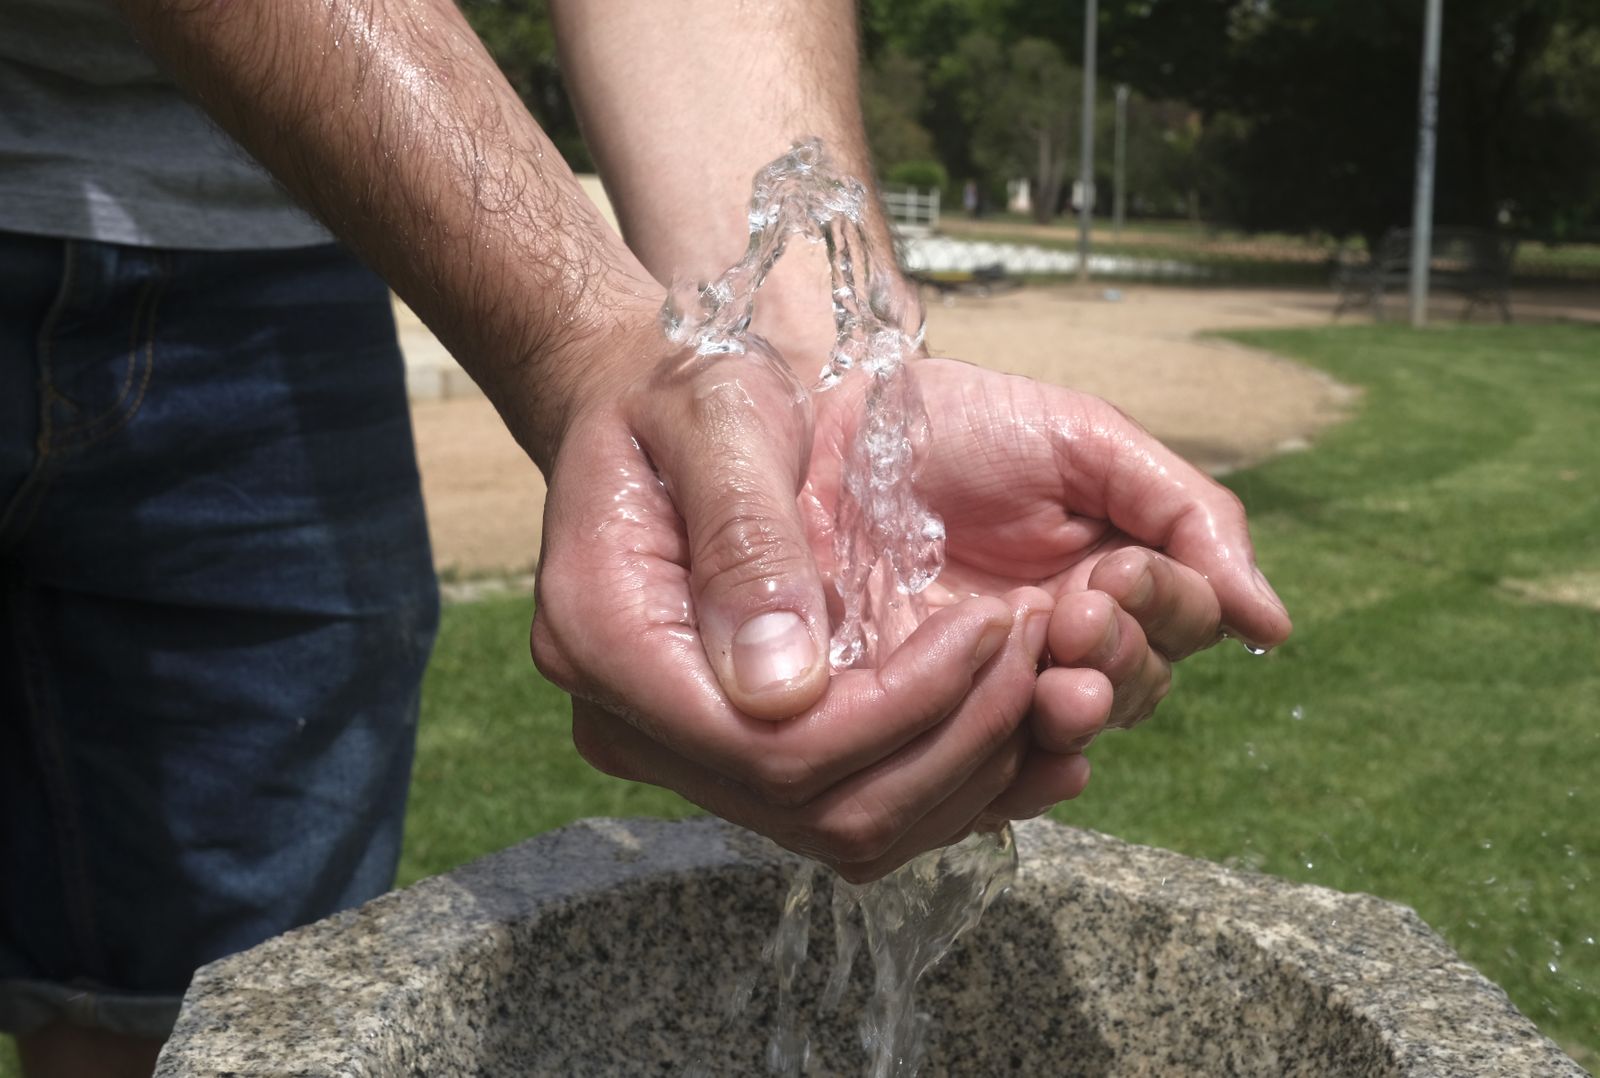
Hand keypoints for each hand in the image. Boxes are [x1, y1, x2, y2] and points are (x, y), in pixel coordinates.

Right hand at [532, 340, 1289, 880]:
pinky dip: (949, 779)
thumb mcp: (715, 421)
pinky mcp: (738, 751)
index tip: (993, 621)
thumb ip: (747, 541)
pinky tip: (1018, 722)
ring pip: (852, 828)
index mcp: (610, 645)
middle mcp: (639, 726)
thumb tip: (787, 689)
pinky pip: (855, 806)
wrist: (643, 407)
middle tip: (1039, 640)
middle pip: (824, 810)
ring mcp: (689, 750)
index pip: (778, 749)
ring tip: (1041, 669)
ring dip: (970, 768)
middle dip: (959, 740)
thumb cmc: (677, 395)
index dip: (907, 708)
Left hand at [800, 356, 1293, 825]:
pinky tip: (1008, 743)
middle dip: (1118, 664)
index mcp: (1116, 572)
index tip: (1113, 578)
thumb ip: (1188, 515)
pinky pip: (982, 772)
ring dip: (1072, 714)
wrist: (833, 418)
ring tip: (1050, 685)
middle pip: (1136, 689)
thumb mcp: (1086, 442)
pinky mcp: (922, 714)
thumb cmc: (961, 420)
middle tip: (1072, 622)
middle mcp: (1064, 636)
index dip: (1163, 611)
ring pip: (1067, 735)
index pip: (1182, 624)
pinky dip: (1006, 767)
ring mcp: (994, 679)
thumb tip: (1272, 623)